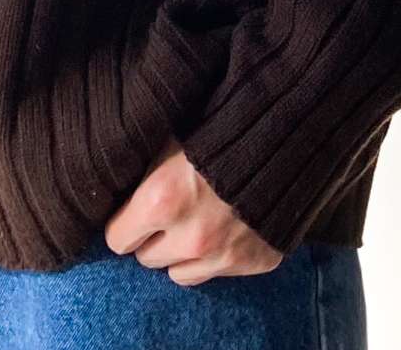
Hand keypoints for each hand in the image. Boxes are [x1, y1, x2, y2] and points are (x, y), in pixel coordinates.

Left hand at [103, 136, 283, 284]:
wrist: (283, 135)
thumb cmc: (217, 128)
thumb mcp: (169, 140)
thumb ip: (143, 173)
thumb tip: (118, 190)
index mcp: (160, 201)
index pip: (117, 239)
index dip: (124, 222)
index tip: (133, 211)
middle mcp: (189, 237)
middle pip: (147, 258)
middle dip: (153, 237)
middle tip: (166, 213)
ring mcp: (222, 256)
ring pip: (179, 273)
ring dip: (181, 252)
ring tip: (194, 222)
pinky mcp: (250, 263)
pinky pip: (215, 273)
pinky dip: (214, 256)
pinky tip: (223, 227)